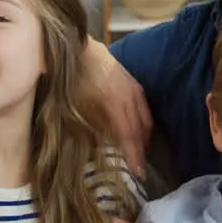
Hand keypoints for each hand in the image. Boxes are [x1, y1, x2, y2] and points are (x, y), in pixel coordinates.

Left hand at [85, 38, 151, 175]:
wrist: (81, 49)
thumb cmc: (74, 79)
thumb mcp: (78, 106)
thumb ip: (91, 127)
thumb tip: (99, 149)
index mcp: (115, 104)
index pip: (129, 136)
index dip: (134, 156)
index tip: (138, 173)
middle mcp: (130, 98)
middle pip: (141, 131)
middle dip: (142, 151)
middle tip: (141, 170)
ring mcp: (135, 90)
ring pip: (146, 121)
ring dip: (145, 139)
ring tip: (141, 154)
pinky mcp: (136, 85)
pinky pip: (145, 111)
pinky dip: (144, 125)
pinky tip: (139, 133)